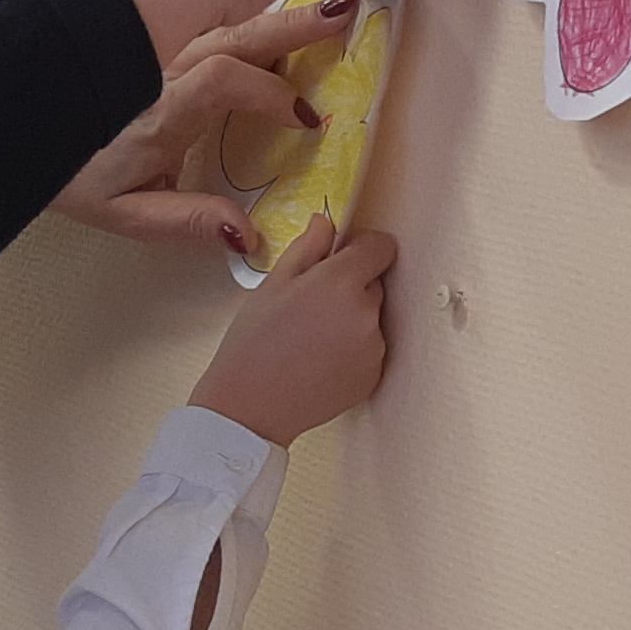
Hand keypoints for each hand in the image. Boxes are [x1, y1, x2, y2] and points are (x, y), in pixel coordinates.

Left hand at [49, 0, 359, 247]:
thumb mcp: (125, 213)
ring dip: (282, 15)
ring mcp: (164, 50)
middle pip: (235, 36)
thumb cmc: (75, 172)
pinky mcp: (161, 42)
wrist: (24, 121)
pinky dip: (256, 13)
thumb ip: (187, 223)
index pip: (221, 82)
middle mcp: (165, 69)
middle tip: (344, 15)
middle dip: (291, 28)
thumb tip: (250, 235)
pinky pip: (216, 19)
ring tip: (331, 4)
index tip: (305, 119)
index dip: (268, 94)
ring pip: (229, 20)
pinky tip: (288, 9)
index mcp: (160, 111)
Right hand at [190, 219, 398, 445]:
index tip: (343, 257)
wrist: (250, 406)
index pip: (380, 247)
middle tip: (311, 305)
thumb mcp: (273, 284)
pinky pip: (371, 348)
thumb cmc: (253, 343)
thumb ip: (307, 247)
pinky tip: (320, 359)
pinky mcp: (374, 375)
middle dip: (351, 286)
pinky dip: (353, 349)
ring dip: (353, 319)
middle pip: (375, 283)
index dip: (361, 248)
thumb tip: (327, 223)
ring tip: (312, 337)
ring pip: (372, 317)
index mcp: (341, 282)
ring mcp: (374, 348)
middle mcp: (366, 314)